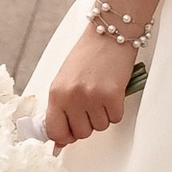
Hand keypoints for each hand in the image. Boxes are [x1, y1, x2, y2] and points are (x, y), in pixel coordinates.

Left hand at [41, 28, 135, 145]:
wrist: (109, 33)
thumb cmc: (88, 54)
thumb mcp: (65, 79)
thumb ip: (61, 107)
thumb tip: (61, 139)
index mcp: (56, 93)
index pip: (54, 131)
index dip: (64, 136)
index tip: (69, 134)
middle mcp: (72, 97)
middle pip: (81, 133)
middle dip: (87, 123)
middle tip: (90, 105)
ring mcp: (92, 97)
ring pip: (100, 127)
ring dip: (103, 115)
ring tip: (101, 94)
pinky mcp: (113, 96)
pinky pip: (115, 118)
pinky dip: (116, 109)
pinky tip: (112, 92)